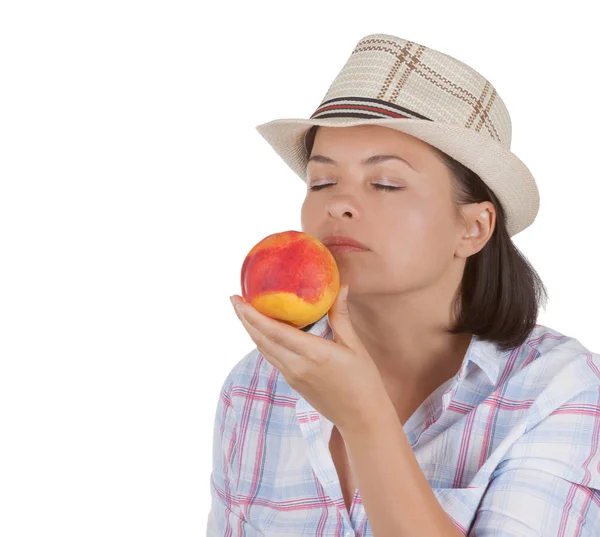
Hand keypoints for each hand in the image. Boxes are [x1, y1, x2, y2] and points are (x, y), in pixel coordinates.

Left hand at [230, 285, 389, 433]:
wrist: (362, 419)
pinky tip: (263, 331)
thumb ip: (341, 316)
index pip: (274, 331)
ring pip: (263, 349)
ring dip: (250, 330)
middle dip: (244, 318)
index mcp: (312, 353)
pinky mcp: (293, 382)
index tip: (238, 298)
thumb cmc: (364, 381)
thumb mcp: (355, 346)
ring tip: (243, 311)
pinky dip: (262, 342)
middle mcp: (296, 365)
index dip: (252, 314)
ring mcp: (292, 376)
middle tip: (234, 298)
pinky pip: (272, 357)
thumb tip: (342, 286)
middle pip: (261, 339)